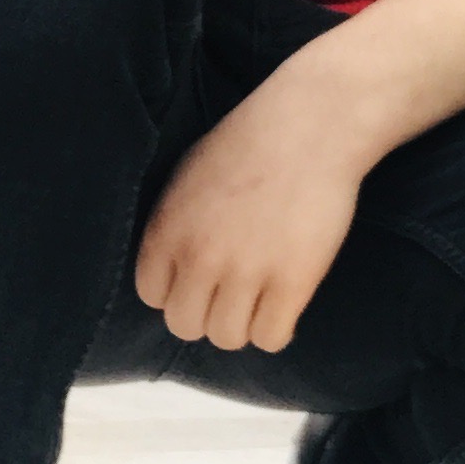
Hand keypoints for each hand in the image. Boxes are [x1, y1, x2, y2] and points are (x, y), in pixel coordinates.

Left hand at [135, 84, 363, 354]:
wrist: (312, 125)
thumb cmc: (250, 142)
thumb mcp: (188, 176)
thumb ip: (174, 226)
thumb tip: (173, 271)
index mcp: (167, 229)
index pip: (152, 295)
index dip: (177, 290)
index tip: (200, 278)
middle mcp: (199, 257)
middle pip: (186, 326)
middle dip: (207, 313)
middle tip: (232, 292)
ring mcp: (246, 273)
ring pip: (228, 338)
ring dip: (243, 323)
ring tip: (260, 297)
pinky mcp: (293, 283)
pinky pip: (271, 338)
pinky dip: (277, 328)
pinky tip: (284, 304)